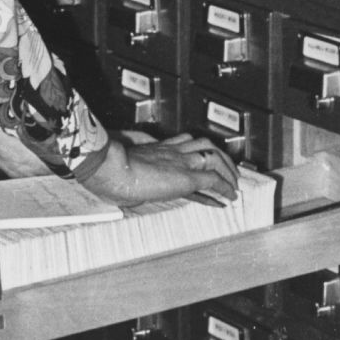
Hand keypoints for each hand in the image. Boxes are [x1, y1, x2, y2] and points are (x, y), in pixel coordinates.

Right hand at [81, 132, 239, 207]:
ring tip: (233, 183)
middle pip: (203, 144)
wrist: (108, 168)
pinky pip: (213, 179)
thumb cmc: (106, 172)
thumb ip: (125, 177)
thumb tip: (120, 194)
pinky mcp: (186, 177)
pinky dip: (225, 186)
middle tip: (228, 169)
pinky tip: (230, 195)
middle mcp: (171, 151)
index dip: (197, 152)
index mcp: (155, 149)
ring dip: (227, 169)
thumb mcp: (118, 172)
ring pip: (214, 156)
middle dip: (219, 156)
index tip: (204, 162)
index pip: (184, 144)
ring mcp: (179, 162)